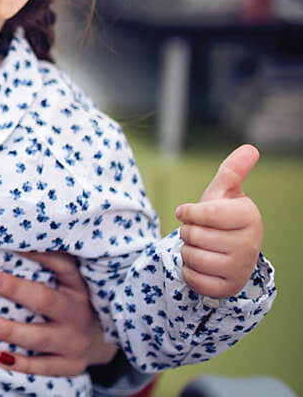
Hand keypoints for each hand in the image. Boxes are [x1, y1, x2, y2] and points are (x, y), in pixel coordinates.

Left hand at [0, 252, 117, 375]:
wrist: (104, 339)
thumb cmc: (74, 300)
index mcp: (78, 285)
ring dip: (7, 329)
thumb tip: (2, 243)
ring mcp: (75, 341)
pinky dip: (21, 363)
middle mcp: (78, 312)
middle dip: (11, 288)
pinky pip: (44, 367)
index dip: (35, 254)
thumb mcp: (70, 279)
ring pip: (39, 338)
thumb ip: (46, 263)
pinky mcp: (71, 364)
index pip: (60, 264)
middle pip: (43, 300)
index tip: (4, 242)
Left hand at [175, 144, 262, 298]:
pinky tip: (202, 266)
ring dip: (187, 251)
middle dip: (187, 232)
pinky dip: (189, 272)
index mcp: (249, 217)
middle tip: (199, 232)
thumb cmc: (221, 217)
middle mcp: (249, 244)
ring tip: (201, 247)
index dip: (188, 212)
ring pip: (191, 257)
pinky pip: (192, 278)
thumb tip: (250, 148)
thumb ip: (231, 171)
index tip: (187, 212)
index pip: (204, 214)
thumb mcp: (223, 193)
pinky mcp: (228, 288)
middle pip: (193, 236)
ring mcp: (240, 268)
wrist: (228, 252)